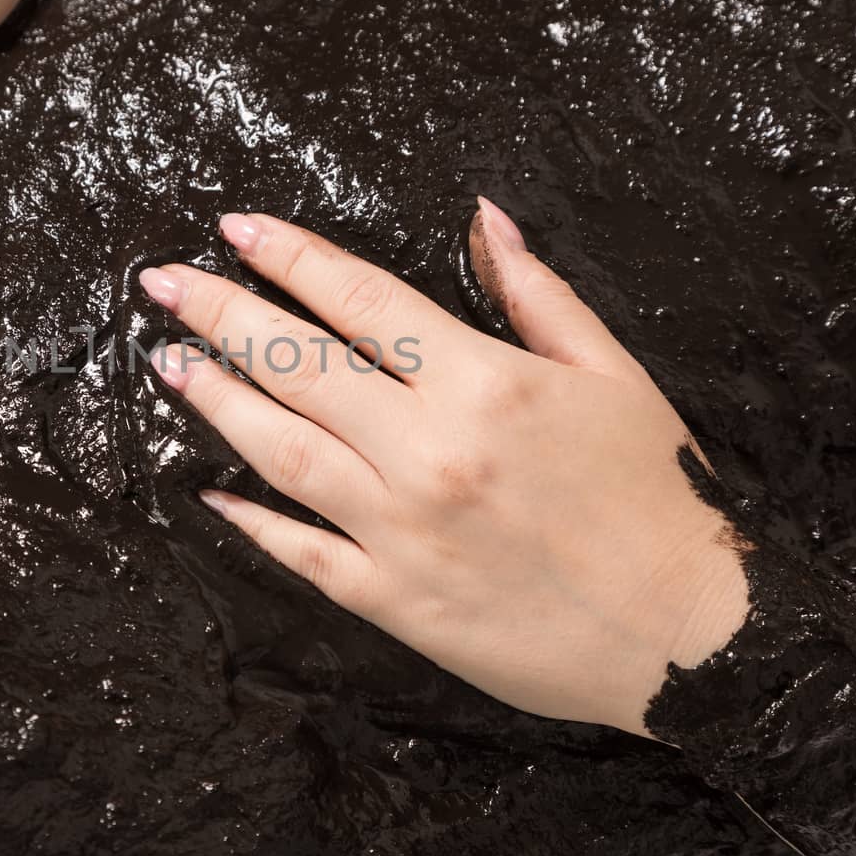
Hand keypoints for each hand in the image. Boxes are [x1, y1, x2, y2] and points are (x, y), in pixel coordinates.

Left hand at [139, 199, 749, 736]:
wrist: (695, 640)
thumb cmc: (661, 498)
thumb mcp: (614, 375)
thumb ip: (536, 292)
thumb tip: (483, 215)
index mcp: (482, 384)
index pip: (357, 299)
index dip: (288, 257)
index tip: (234, 227)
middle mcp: (427, 451)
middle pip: (297, 365)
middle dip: (219, 313)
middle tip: (161, 283)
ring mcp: (402, 531)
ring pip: (281, 451)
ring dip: (217, 401)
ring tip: (169, 362)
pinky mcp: (396, 601)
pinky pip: (303, 553)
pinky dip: (252, 521)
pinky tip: (211, 492)